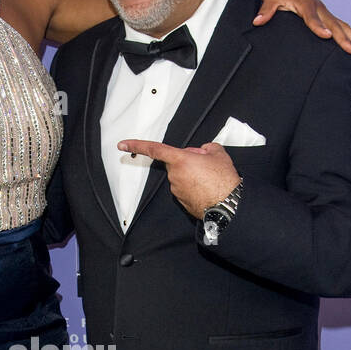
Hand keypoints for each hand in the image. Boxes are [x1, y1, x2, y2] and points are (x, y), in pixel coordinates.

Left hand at [118, 139, 239, 217]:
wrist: (228, 205)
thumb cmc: (223, 180)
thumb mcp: (218, 154)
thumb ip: (207, 147)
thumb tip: (204, 150)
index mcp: (180, 160)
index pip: (155, 149)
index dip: (137, 145)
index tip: (122, 145)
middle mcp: (174, 176)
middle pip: (176, 163)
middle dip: (187, 161)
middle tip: (206, 164)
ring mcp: (177, 190)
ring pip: (182, 176)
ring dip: (193, 175)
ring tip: (210, 179)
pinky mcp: (182, 201)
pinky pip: (186, 189)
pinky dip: (195, 187)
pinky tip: (208, 188)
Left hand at [252, 0, 350, 54]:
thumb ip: (265, 10)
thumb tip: (257, 21)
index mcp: (305, 3)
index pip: (312, 16)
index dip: (318, 26)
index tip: (326, 36)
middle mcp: (319, 8)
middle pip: (333, 24)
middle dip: (344, 38)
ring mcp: (326, 13)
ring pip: (343, 26)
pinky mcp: (329, 18)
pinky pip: (343, 28)